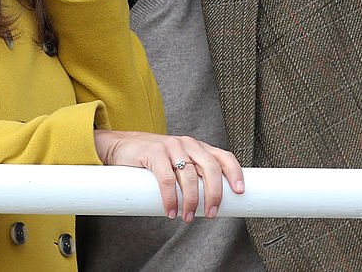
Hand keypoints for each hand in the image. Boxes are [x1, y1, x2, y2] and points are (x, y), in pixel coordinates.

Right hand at [94, 130, 244, 221]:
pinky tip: (171, 211)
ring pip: (189, 175)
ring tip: (188, 217)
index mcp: (198, 147)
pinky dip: (171, 198)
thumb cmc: (153, 160)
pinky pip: (166, 178)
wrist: (121, 146)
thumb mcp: (178, 164)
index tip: (240, 192)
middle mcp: (188, 144)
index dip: (234, 173)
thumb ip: (192, 176)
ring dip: (191, 200)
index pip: (223, 156)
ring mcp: (171, 146)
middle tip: (211, 213)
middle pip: (210, 167)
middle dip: (214, 193)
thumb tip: (208, 204)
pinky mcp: (154, 152)